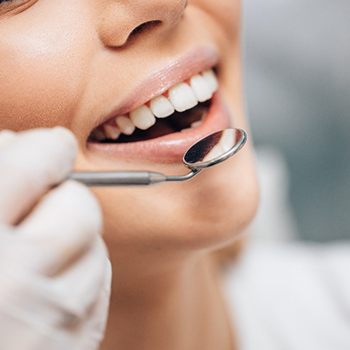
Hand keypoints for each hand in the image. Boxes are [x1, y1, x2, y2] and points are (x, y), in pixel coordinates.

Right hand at [0, 128, 110, 349]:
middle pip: (81, 202)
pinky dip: (81, 273)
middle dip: (63, 194)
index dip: (47, 147)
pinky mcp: (75, 346)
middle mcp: (11, 281)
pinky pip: (99, 283)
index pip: (37, 158)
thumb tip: (21, 144)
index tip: (50, 147)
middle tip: (38, 204)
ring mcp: (51, 320)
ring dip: (73, 237)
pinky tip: (49, 282)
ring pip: (96, 242)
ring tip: (37, 250)